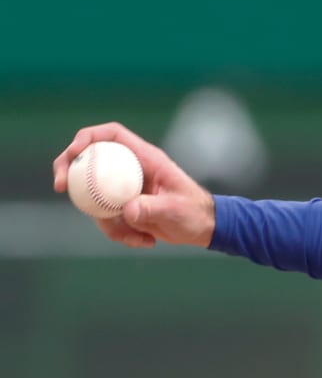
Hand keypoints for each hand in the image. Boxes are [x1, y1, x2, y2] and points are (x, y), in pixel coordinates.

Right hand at [52, 122, 214, 249]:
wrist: (205, 229)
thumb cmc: (196, 213)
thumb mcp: (176, 210)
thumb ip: (153, 208)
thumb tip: (126, 211)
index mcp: (145, 158)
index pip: (111, 135)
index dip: (87, 138)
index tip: (73, 154)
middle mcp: (131, 170)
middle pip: (89, 160)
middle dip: (69, 171)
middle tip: (60, 187)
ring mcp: (125, 188)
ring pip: (95, 196)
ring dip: (107, 222)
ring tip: (138, 237)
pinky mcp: (124, 207)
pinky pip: (108, 218)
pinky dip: (120, 234)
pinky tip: (146, 242)